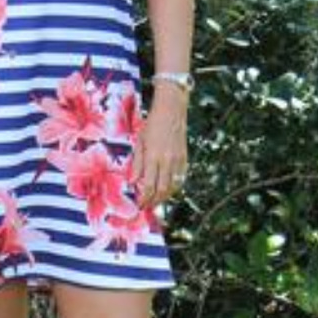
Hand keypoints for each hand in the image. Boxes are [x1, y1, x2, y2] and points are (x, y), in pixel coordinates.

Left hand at [132, 89, 188, 208]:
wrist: (172, 110)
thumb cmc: (152, 124)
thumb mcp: (140, 142)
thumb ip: (136, 163)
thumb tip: (132, 182)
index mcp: (153, 157)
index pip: (149, 186)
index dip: (144, 199)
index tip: (139, 205)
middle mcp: (167, 161)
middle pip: (162, 190)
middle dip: (154, 202)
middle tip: (147, 206)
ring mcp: (178, 160)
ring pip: (173, 187)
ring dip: (165, 197)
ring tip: (156, 200)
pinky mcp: (185, 158)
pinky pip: (181, 178)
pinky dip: (174, 187)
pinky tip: (168, 189)